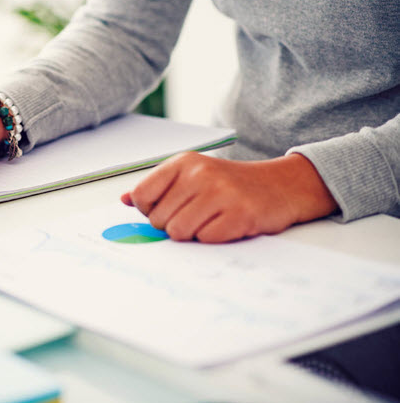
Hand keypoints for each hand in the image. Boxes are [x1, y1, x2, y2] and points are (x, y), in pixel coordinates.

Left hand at [120, 152, 337, 242]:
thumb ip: (158, 188)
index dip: (150, 211)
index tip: (168, 209)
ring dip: (193, 234)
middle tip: (198, 215)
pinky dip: (214, 239)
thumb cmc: (229, 185)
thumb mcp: (192, 175)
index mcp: (183, 162)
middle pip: (158, 220)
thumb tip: (123, 200)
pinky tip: (227, 225)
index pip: (141, 196)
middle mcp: (199, 173)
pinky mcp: (239, 214)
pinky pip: (205, 240)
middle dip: (174, 225)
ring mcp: (220, 193)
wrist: (281, 186)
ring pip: (179, 233)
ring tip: (211, 220)